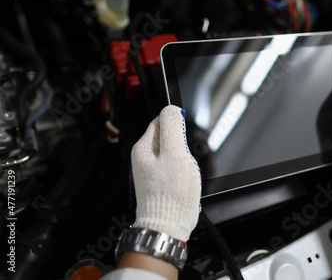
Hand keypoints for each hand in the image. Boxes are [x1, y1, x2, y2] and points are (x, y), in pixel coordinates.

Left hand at [131, 105, 200, 241]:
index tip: (184, 137)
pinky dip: (184, 171)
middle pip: (168, 137)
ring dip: (184, 160)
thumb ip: (173, 127)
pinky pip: (175, 168)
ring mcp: (151, 171)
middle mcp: (144, 158)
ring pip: (174, 153)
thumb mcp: (175, 153)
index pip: (161, 120)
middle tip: (185, 159)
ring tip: (184, 174)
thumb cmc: (171, 194)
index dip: (177, 124)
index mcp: (143, 147)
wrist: (168, 225)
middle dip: (182, 145)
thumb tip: (171, 108)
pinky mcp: (160, 183)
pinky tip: (184, 182)